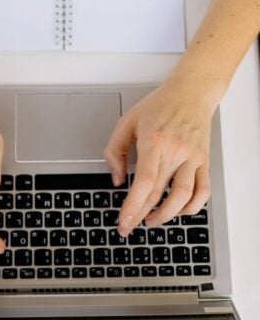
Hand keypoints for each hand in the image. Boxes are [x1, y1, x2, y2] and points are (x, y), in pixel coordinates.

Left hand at [104, 81, 217, 236]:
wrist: (191, 93)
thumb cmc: (159, 105)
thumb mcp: (127, 121)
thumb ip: (115, 150)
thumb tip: (116, 178)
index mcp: (154, 141)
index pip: (144, 182)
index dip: (133, 205)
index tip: (123, 220)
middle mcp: (175, 151)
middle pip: (159, 193)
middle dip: (140, 215)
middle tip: (129, 227)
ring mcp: (193, 157)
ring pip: (184, 196)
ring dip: (166, 215)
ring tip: (151, 221)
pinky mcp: (204, 161)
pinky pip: (203, 190)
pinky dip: (192, 207)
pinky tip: (179, 211)